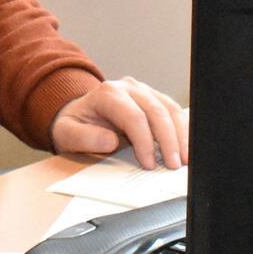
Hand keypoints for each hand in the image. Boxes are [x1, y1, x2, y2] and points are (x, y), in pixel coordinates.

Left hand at [51, 77, 188, 169]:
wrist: (79, 114)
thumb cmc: (74, 125)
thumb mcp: (66, 134)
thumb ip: (83, 138)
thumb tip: (110, 141)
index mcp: (107, 93)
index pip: (133, 117)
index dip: (145, 142)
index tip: (149, 164)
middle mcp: (129, 87)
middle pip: (156, 112)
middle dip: (168, 141)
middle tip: (174, 166)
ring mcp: (144, 91)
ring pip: (170, 110)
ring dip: (181, 135)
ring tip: (186, 159)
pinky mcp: (155, 98)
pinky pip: (174, 111)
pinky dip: (182, 129)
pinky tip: (187, 146)